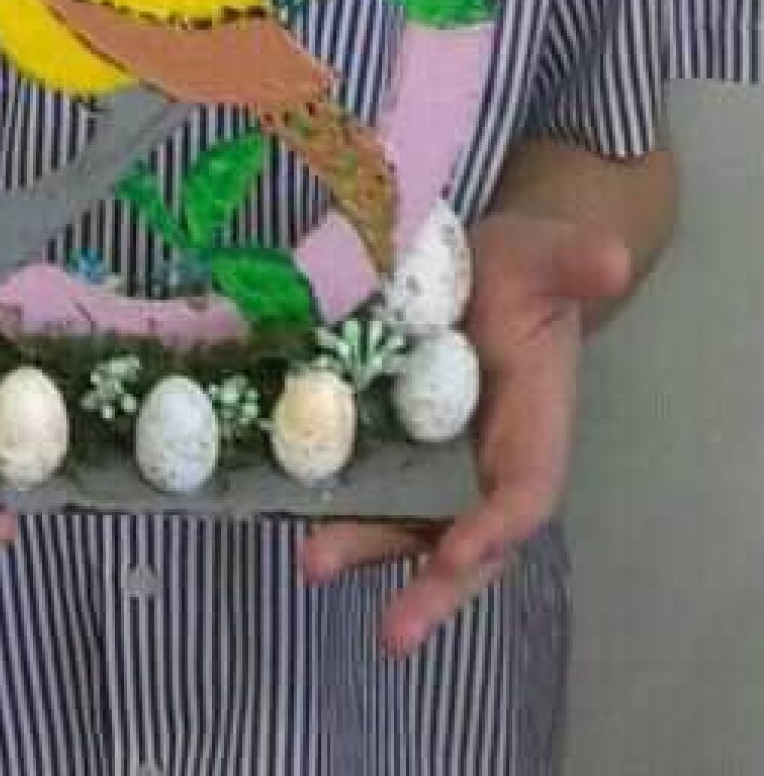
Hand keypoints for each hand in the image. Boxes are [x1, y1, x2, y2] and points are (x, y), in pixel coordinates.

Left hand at [299, 209, 631, 653]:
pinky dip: (324, 496)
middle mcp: (482, 463)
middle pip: (461, 540)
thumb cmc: (528, 271)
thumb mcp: (550, 256)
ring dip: (359, 547)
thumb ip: (578, 262)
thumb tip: (611, 259)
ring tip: (313, 565)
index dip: (496, 528)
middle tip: (393, 632)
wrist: (487, 266)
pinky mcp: (385, 439)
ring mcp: (430, 459)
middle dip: (429, 587)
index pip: (524, 496)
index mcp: (533, 431)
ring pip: (399, 520)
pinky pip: (356, 478)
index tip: (461, 551)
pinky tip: (277, 502)